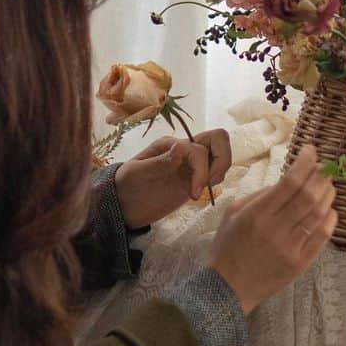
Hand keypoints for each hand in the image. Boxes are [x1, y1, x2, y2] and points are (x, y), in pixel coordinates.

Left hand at [113, 129, 232, 228]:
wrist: (123, 205)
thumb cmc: (126, 185)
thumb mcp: (137, 173)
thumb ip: (160, 161)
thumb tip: (181, 147)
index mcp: (171, 145)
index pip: (198, 149)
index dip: (201, 169)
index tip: (193, 193)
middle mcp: (184, 150)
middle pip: (219, 139)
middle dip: (222, 161)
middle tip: (208, 184)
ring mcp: (191, 164)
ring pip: (220, 155)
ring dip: (219, 172)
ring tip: (200, 191)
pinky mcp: (195, 178)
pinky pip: (215, 172)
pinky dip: (215, 181)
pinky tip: (198, 194)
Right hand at [208, 144, 335, 314]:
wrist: (227, 289)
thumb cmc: (227, 247)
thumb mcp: (233, 213)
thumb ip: (260, 194)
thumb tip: (288, 179)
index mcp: (257, 214)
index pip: (290, 181)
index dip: (305, 162)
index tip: (311, 150)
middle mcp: (276, 229)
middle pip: (310, 194)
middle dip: (321, 175)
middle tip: (323, 166)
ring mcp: (290, 248)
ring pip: (320, 213)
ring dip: (328, 194)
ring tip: (327, 184)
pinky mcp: (300, 263)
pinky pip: (323, 235)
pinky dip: (330, 218)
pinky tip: (329, 209)